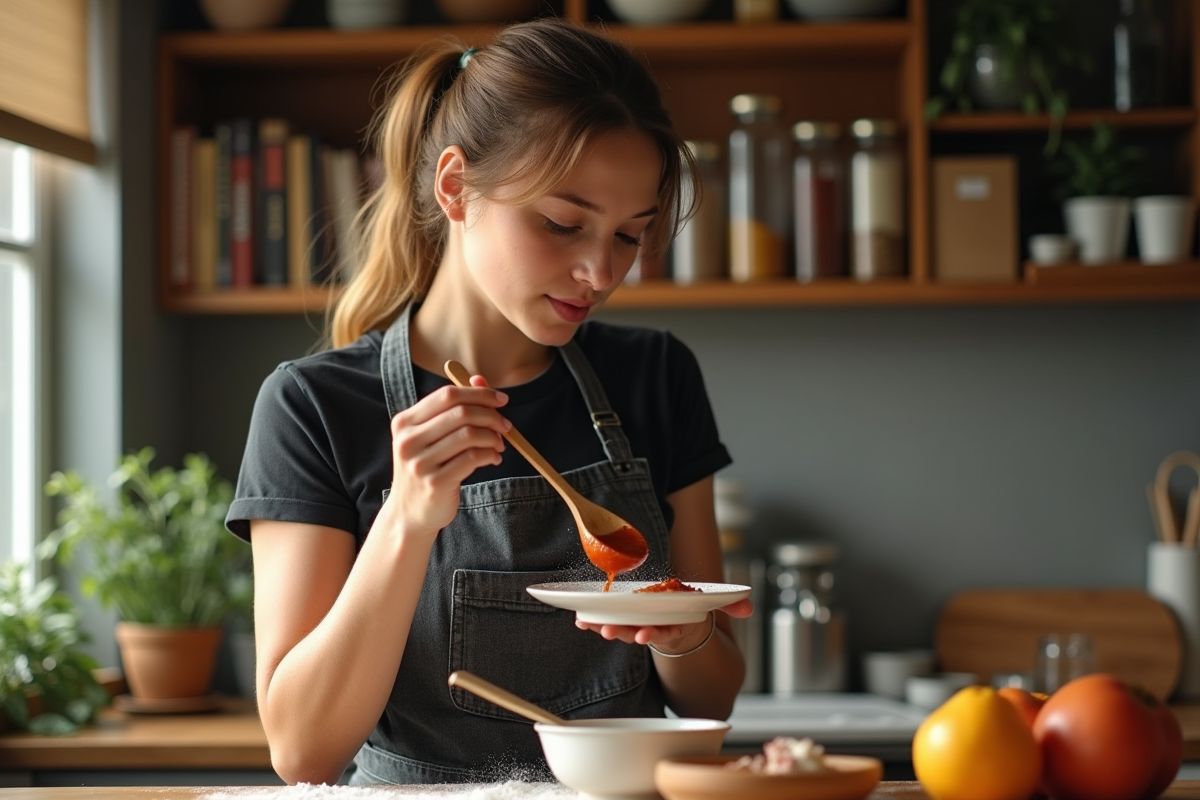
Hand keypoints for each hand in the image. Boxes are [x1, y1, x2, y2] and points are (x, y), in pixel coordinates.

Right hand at [385, 374, 510, 537]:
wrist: (409, 514)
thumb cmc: (426, 469)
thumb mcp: (432, 436)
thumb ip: (454, 408)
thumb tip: (479, 379)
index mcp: (405, 422)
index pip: (447, 395)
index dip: (479, 394)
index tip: (501, 400)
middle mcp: (408, 440)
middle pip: (460, 412)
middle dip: (490, 415)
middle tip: (506, 426)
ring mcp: (419, 463)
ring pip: (469, 435)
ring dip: (493, 437)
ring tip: (500, 444)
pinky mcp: (435, 483)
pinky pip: (472, 458)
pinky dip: (490, 454)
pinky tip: (493, 458)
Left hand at [574, 599, 752, 652]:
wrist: (679, 618)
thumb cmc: (692, 609)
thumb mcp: (712, 605)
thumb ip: (730, 605)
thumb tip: (749, 608)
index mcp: (674, 626)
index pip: (664, 633)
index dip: (654, 635)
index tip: (643, 636)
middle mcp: (654, 629)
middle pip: (637, 633)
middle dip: (622, 633)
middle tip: (608, 631)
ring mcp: (638, 626)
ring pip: (620, 629)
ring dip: (604, 628)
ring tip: (588, 624)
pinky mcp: (624, 620)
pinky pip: (607, 622)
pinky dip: (593, 621)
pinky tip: (579, 619)